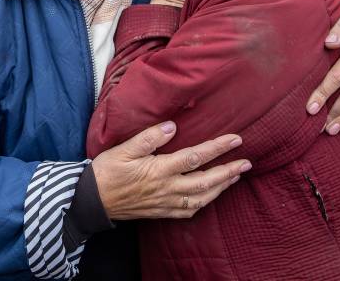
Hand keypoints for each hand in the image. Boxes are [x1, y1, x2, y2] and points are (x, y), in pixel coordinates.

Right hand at [91, 121, 250, 219]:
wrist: (92, 201)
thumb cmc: (107, 171)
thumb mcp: (123, 149)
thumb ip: (148, 138)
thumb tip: (171, 127)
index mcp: (159, 170)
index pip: (195, 157)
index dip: (218, 148)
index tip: (236, 139)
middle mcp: (167, 188)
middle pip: (205, 181)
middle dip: (228, 171)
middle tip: (247, 162)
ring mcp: (165, 203)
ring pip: (201, 198)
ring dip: (221, 187)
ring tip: (234, 177)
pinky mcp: (161, 212)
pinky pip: (189, 211)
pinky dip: (204, 203)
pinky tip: (210, 196)